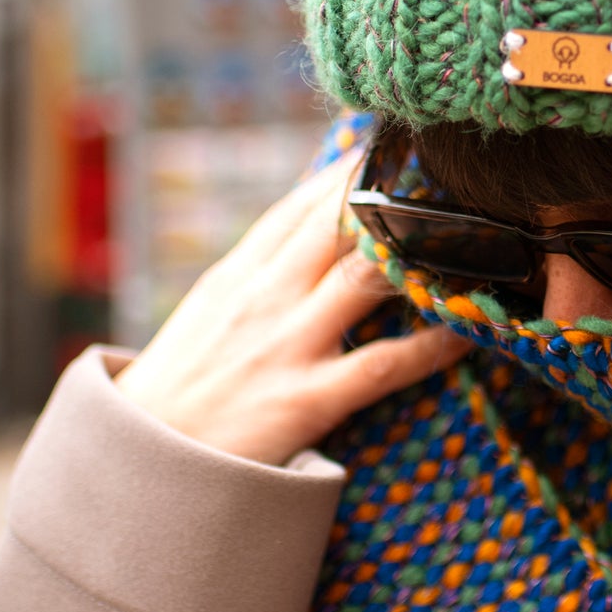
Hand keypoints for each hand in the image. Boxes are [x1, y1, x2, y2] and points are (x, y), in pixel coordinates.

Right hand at [115, 148, 465, 464]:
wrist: (142, 465)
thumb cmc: (182, 388)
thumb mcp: (210, 313)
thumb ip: (259, 274)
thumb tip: (308, 235)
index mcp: (239, 274)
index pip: (299, 208)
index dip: (349, 173)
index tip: (394, 145)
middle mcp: (266, 297)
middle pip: (339, 225)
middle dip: (392, 195)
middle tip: (446, 171)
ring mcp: (289, 344)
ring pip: (366, 278)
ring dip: (420, 253)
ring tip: (470, 234)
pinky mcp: (308, 398)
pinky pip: (383, 364)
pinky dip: (431, 345)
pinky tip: (467, 329)